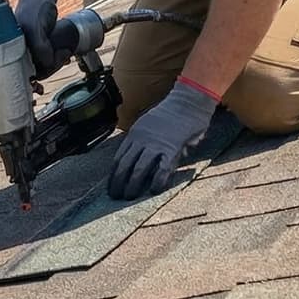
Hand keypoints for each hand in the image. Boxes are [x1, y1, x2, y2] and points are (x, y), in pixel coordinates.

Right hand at [15, 0, 62, 80]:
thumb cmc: (33, 7)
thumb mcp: (35, 25)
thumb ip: (40, 45)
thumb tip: (46, 63)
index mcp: (10, 50)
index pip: (18, 73)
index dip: (28, 83)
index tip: (37, 90)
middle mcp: (18, 52)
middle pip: (32, 72)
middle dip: (49, 69)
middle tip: (61, 57)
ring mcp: (29, 50)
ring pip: (42, 67)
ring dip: (55, 65)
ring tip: (65, 54)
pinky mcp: (40, 47)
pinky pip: (47, 60)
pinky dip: (57, 60)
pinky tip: (64, 55)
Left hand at [109, 80, 216, 198]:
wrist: (188, 101)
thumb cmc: (172, 113)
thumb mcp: (150, 125)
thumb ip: (146, 142)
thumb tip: (142, 160)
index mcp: (135, 133)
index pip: (119, 157)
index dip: (113, 173)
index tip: (111, 185)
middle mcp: (142, 139)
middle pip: (125, 164)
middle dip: (118, 182)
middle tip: (115, 196)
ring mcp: (156, 144)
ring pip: (139, 168)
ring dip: (132, 185)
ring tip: (129, 197)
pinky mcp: (172, 148)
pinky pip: (161, 169)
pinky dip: (157, 181)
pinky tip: (153, 190)